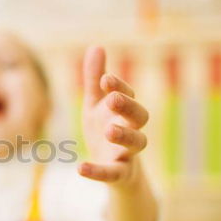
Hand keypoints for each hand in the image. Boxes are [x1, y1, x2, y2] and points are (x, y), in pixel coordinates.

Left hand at [79, 46, 148, 186]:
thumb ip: (94, 79)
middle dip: (128, 106)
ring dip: (124, 135)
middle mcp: (132, 129)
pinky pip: (113, 173)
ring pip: (136, 143)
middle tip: (112, 98)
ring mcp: (128, 153)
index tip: (105, 79)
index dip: (119, 87)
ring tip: (108, 130)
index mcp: (125, 111)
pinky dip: (97, 171)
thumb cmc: (105, 129)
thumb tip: (96, 46)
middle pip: (140, 116)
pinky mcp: (120, 173)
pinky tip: (80, 168)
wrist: (114, 170)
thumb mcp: (95, 105)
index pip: (128, 95)